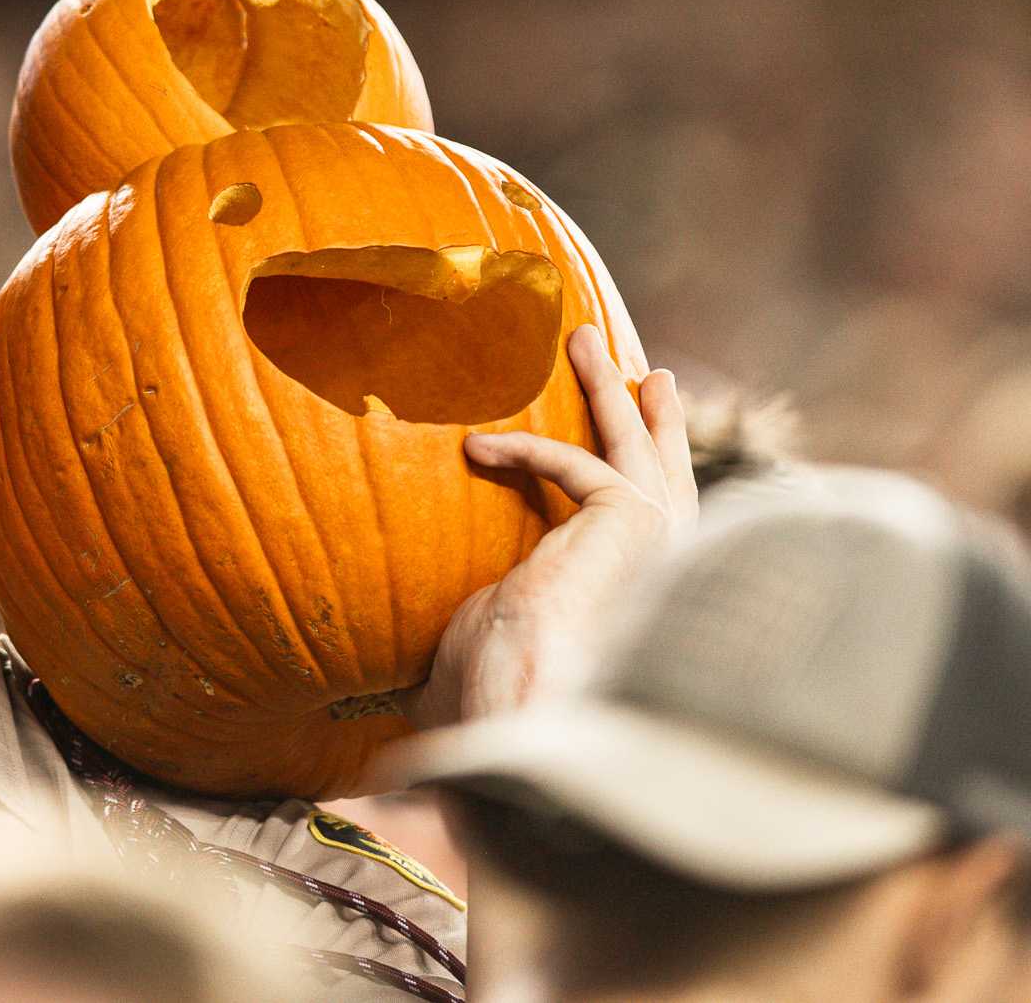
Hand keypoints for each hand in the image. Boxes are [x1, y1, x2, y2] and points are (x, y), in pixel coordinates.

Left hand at [401, 324, 696, 729]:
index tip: (628, 434)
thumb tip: (387, 664)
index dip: (637, 477)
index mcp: (629, 599)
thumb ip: (463, 629)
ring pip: (634, 449)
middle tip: (636, 369)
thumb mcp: (473, 648)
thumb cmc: (489, 702)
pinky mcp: (633, 523)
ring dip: (608, 390)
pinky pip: (574, 463)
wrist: (519, 713)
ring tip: (582, 337)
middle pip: (661, 476)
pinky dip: (523, 447)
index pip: (644, 527)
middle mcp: (657, 573)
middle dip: (645, 417)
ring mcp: (655, 547)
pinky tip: (476, 444)